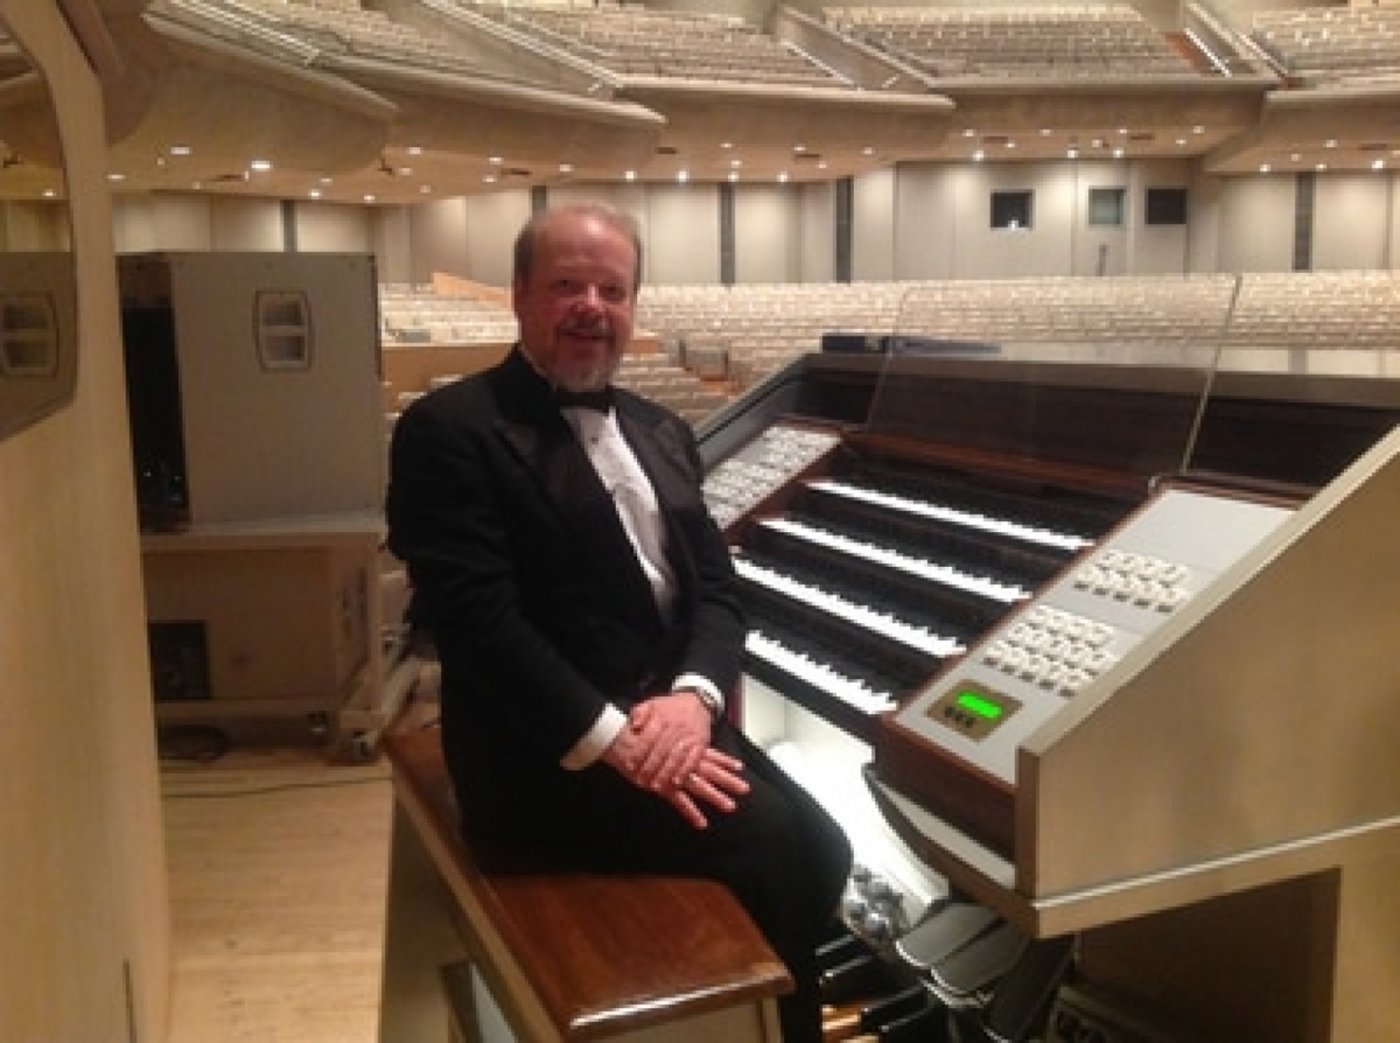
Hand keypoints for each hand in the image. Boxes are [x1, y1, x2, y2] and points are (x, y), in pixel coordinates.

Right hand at [600, 697, 748, 828]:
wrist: (621, 738)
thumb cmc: (637, 730)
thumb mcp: (658, 724)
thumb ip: (670, 731)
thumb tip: (676, 733)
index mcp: (684, 745)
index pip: (709, 754)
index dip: (724, 761)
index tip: (739, 767)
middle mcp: (683, 760)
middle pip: (711, 771)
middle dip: (728, 781)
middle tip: (744, 789)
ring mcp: (674, 773)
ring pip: (700, 787)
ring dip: (716, 797)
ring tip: (730, 806)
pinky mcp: (663, 786)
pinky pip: (680, 801)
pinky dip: (691, 812)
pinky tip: (702, 823)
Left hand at [626, 691, 713, 791]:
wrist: (697, 702)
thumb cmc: (669, 707)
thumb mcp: (652, 704)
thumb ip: (639, 713)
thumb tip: (634, 726)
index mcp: (661, 717)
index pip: (648, 737)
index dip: (638, 753)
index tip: (629, 765)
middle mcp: (676, 727)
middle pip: (661, 750)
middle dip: (650, 767)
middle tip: (640, 780)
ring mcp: (690, 736)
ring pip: (676, 757)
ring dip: (666, 773)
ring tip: (656, 785)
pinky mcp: (701, 744)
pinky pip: (693, 760)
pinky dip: (684, 771)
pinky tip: (676, 782)